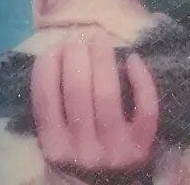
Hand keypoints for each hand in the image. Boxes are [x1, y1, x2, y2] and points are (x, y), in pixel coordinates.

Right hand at [31, 31, 159, 181]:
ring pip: (107, 94)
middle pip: (77, 90)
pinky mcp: (142, 146)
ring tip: (99, 38)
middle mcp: (82, 150)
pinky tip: (133, 59)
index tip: (54, 45)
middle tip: (79, 34)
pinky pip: (144, 108)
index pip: (45, 98)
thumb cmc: (78, 155)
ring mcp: (114, 149)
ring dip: (102, 58)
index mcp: (54, 147)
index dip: (48, 65)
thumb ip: (51, 109)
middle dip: (76, 54)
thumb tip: (53, 56)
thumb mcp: (55, 140)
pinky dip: (141, 80)